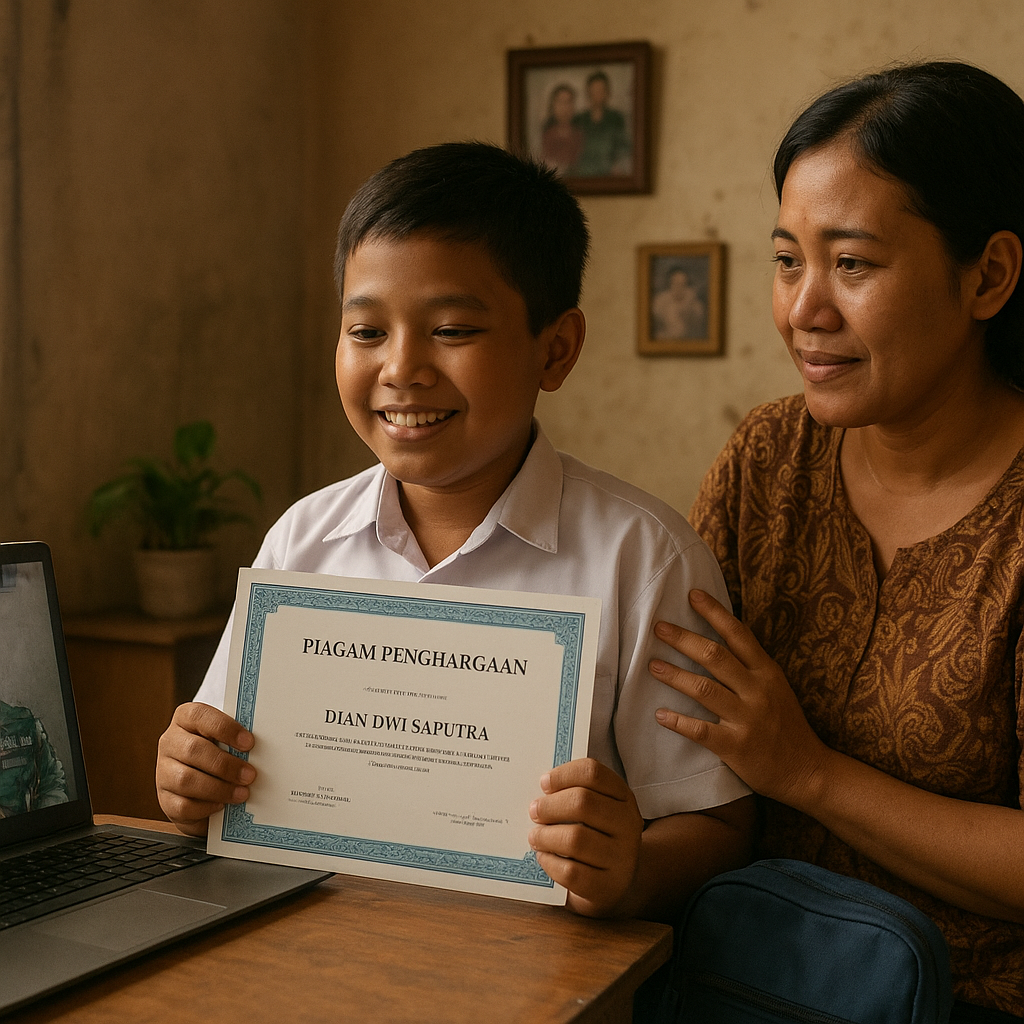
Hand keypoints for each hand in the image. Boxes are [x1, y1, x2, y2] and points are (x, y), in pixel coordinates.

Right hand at [156, 702, 254, 835]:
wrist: (197, 780)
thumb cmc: (218, 752)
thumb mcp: (225, 739)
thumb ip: (236, 739)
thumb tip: (263, 748)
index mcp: (185, 719)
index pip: (199, 716)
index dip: (225, 728)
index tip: (249, 743)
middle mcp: (170, 742)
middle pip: (193, 750)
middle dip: (226, 765)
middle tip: (250, 775)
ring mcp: (163, 771)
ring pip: (186, 780)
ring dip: (219, 788)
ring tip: (242, 793)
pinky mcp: (165, 799)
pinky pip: (183, 805)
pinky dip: (206, 807)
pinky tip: (222, 805)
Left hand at [528, 758, 642, 917]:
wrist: (616, 882)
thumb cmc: (596, 837)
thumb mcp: (596, 811)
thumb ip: (573, 794)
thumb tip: (541, 788)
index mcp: (624, 798)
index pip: (593, 773)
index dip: (563, 774)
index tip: (544, 783)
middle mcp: (628, 825)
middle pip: (583, 802)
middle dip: (550, 806)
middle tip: (534, 811)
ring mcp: (621, 858)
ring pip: (575, 839)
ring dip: (546, 836)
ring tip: (535, 836)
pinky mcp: (607, 887)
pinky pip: (571, 872)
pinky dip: (550, 863)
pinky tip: (544, 857)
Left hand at [649, 589, 827, 808]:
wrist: (807, 771)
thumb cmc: (786, 726)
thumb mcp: (776, 687)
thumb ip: (750, 666)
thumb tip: (717, 639)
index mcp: (767, 672)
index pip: (738, 634)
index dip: (714, 613)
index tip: (692, 595)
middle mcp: (758, 691)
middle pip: (715, 657)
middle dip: (684, 639)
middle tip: (658, 627)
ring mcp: (748, 719)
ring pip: (704, 690)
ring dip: (675, 675)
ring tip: (652, 665)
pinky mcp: (737, 747)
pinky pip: (701, 730)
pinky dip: (678, 721)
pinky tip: (660, 715)